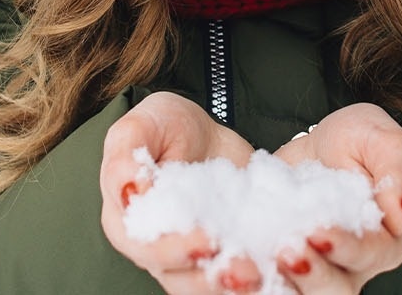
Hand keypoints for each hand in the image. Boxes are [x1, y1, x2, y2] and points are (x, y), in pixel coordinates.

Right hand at [100, 92, 260, 293]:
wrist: (208, 136)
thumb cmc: (165, 126)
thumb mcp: (143, 124)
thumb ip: (126, 154)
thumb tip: (128, 190)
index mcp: (126, 221)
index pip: (144, 246)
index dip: (173, 249)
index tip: (205, 240)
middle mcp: (154, 249)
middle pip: (176, 277)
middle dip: (209, 277)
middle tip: (243, 268)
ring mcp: (189, 260)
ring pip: (204, 286)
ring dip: (231, 286)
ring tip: (259, 276)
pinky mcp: (223, 259)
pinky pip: (233, 280)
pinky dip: (255, 281)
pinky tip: (275, 275)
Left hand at [269, 103, 401, 293]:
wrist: (314, 142)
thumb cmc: (358, 139)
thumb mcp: (383, 140)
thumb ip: (398, 172)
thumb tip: (401, 216)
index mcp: (388, 240)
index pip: (371, 254)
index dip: (346, 248)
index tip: (319, 230)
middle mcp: (353, 265)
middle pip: (337, 288)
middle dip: (313, 274)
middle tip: (286, 250)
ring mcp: (315, 269)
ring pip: (301, 294)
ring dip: (282, 283)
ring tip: (260, 259)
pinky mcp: (279, 266)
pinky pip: (267, 283)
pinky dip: (252, 279)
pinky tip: (233, 263)